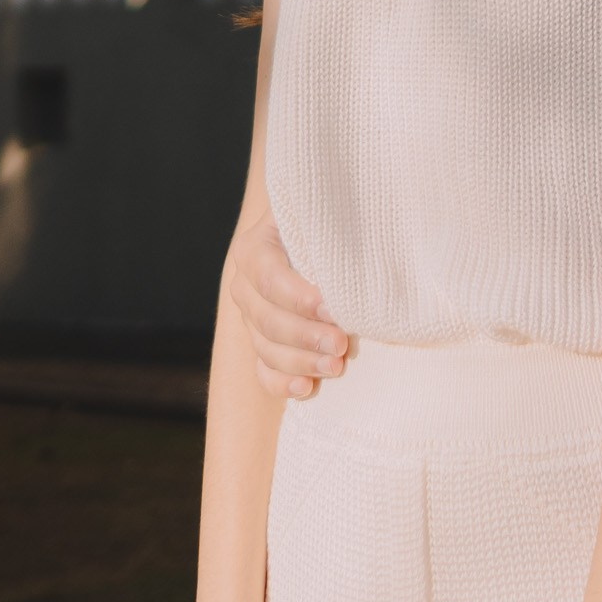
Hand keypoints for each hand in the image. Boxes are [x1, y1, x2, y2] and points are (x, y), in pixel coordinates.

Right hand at [228, 207, 348, 396]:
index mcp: (254, 248)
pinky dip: (282, 383)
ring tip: (336, 365)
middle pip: (267, 319)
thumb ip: (331, 227)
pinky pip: (263, 370)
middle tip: (342, 343)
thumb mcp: (326, 212)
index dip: (299, 298)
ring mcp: (251, 318)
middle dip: (306, 335)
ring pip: (266, 348)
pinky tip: (307, 388)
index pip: (270, 278)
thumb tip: (356, 256)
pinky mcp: (263, 343)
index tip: (333, 309)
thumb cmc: (330, 217)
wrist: (321, 232)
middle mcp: (245, 284)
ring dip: (301, 361)